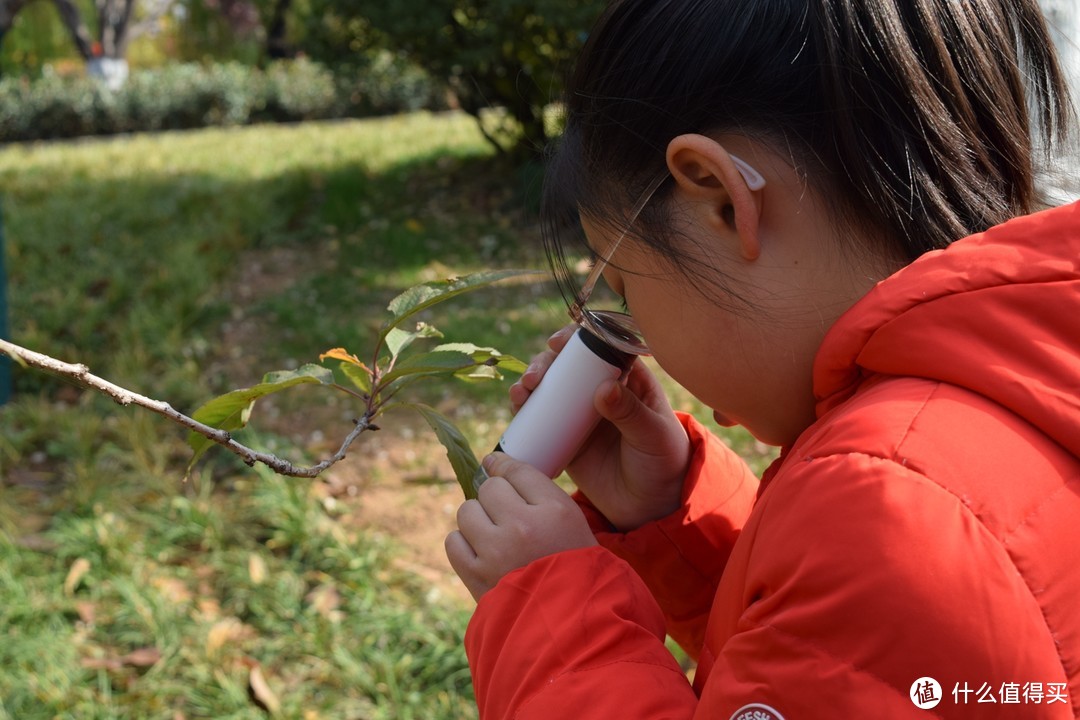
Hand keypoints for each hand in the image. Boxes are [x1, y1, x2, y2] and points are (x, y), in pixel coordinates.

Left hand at [445, 452, 596, 601]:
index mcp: (556, 512)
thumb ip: (541, 496)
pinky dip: (463, 544)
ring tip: (495, 537)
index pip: (518, 472)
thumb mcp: (575, 526)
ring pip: (467, 511)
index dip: (503, 465)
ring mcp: (496, 551)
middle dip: (495, 498)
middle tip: (508, 516)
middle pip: (490, 488)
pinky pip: (453, 541)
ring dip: (477, 520)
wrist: (569, 629)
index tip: (495, 465)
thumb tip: (496, 466)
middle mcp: (524, 526)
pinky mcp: (476, 576)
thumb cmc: (577, 573)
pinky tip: (481, 553)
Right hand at [509, 325, 691, 531]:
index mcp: (629, 379)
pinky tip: (516, 406)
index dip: (577, 339)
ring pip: (550, 389)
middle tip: (536, 377)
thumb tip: (603, 389)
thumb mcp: (654, 436)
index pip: (601, 348)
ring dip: (530, 383)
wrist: (651, 506)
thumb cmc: (663, 463)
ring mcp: (580, 415)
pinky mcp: (565, 438)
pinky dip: (525, 410)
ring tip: (522, 392)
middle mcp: (600, 391)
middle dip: (546, 363)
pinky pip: (540, 419)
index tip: (558, 342)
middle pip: (568, 365)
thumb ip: (632, 413)